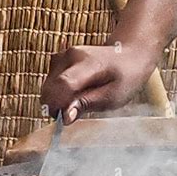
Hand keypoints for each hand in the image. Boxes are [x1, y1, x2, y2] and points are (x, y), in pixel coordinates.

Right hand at [41, 41, 158, 123]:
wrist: (128, 55)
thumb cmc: (124, 78)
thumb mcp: (113, 97)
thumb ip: (87, 105)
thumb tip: (64, 116)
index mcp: (89, 63)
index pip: (64, 84)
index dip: (58, 104)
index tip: (62, 119)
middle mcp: (71, 56)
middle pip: (51, 87)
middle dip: (56, 105)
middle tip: (75, 112)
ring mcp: (62, 56)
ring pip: (48, 87)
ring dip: (57, 100)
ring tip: (81, 100)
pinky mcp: (58, 60)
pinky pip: (50, 83)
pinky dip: (58, 93)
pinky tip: (76, 94)